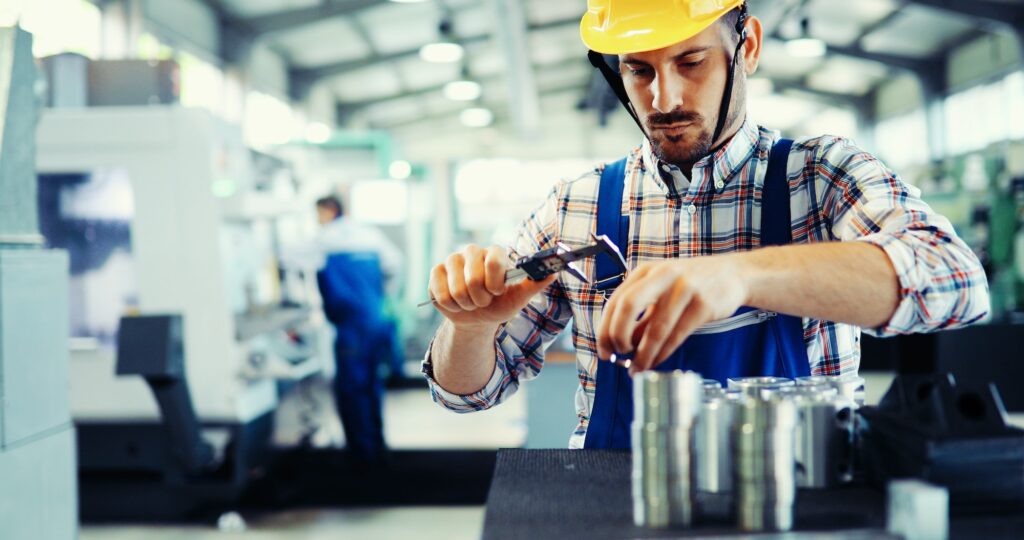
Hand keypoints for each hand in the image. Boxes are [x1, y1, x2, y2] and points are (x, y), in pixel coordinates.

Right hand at [428, 244, 556, 328]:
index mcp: (494, 253)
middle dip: (480, 298)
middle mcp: (472, 251)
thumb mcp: (518, 298)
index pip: (493, 259)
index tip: (497, 292)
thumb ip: (534, 284)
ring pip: (456, 287)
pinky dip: (450, 305)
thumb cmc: (499, 305)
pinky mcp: (436, 272)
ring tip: (470, 303)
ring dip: (466, 304)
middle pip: (473, 277)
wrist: (477, 319)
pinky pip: (440, 292)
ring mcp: (452, 260)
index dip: (495, 281)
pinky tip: (456, 303)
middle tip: (484, 300)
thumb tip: (554, 272)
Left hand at [596, 254, 750, 373]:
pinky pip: (677, 335)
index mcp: (646, 271)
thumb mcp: (661, 292)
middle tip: (618, 356)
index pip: (616, 301)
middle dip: (618, 336)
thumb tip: (618, 345)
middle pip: (628, 306)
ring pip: (656, 328)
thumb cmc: (692, 284)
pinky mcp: (703, 304)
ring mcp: (684, 288)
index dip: (605, 329)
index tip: (604, 351)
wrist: (734, 274)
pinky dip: (662, 353)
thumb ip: (641, 316)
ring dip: (643, 354)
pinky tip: (656, 361)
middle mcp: (662, 275)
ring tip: (638, 368)